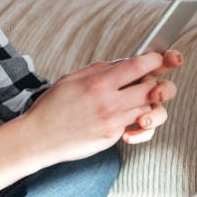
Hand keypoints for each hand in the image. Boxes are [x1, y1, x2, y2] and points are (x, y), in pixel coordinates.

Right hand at [22, 52, 177, 163]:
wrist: (39, 138)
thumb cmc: (51, 107)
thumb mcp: (70, 79)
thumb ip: (97, 70)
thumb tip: (120, 64)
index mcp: (97, 83)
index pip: (138, 66)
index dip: (154, 60)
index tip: (157, 58)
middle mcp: (109, 103)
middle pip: (152, 89)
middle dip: (157, 83)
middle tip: (149, 81)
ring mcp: (113, 122)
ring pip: (149, 109)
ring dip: (146, 103)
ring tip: (135, 101)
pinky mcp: (112, 137)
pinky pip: (138, 128)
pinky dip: (140, 124)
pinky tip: (133, 122)